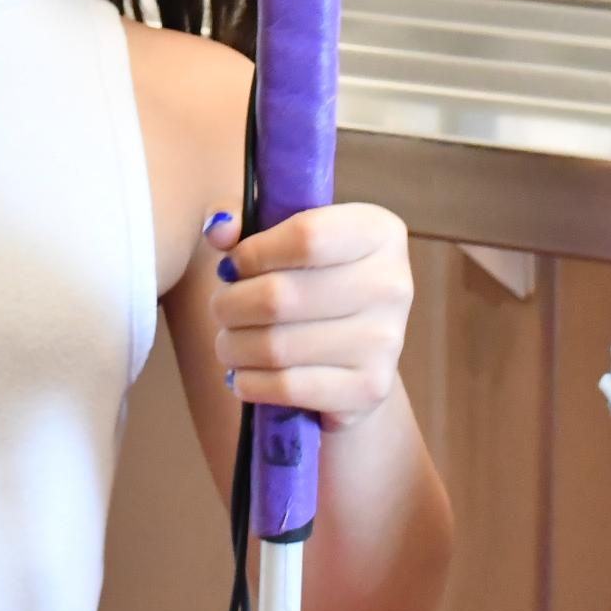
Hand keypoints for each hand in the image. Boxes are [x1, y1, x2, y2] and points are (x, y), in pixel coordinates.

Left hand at [204, 203, 411, 428]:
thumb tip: (218, 231)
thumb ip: (245, 221)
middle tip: (222, 309)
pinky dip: (250, 383)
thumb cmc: (312, 280)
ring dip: (234, 346)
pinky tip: (245, 375)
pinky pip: (287, 387)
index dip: (253, 253)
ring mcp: (386, 341)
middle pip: (280, 296)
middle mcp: (392, 284)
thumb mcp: (284, 236)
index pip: (305, 236)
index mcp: (378, 231)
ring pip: (276, 346)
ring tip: (229, 342)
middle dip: (230, 305)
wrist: (355, 352)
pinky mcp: (370, 389)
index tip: (233, 266)